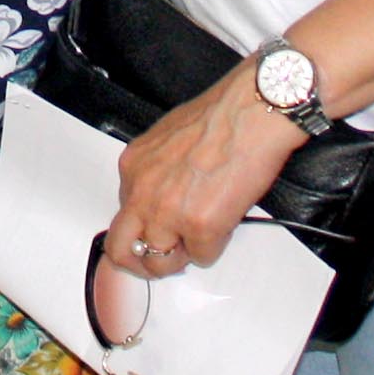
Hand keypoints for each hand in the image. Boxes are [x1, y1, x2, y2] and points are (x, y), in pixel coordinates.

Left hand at [101, 59, 305, 279]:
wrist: (251, 111)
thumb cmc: (221, 116)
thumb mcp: (168, 138)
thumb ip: (157, 171)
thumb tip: (167, 192)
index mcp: (133, 167)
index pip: (123, 215)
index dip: (144, 227)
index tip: (156, 232)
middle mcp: (143, 193)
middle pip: (122, 250)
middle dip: (141, 262)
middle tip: (164, 258)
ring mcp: (168, 213)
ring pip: (158, 263)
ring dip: (180, 258)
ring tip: (200, 239)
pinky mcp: (200, 227)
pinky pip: (202, 256)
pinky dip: (214, 247)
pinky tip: (226, 220)